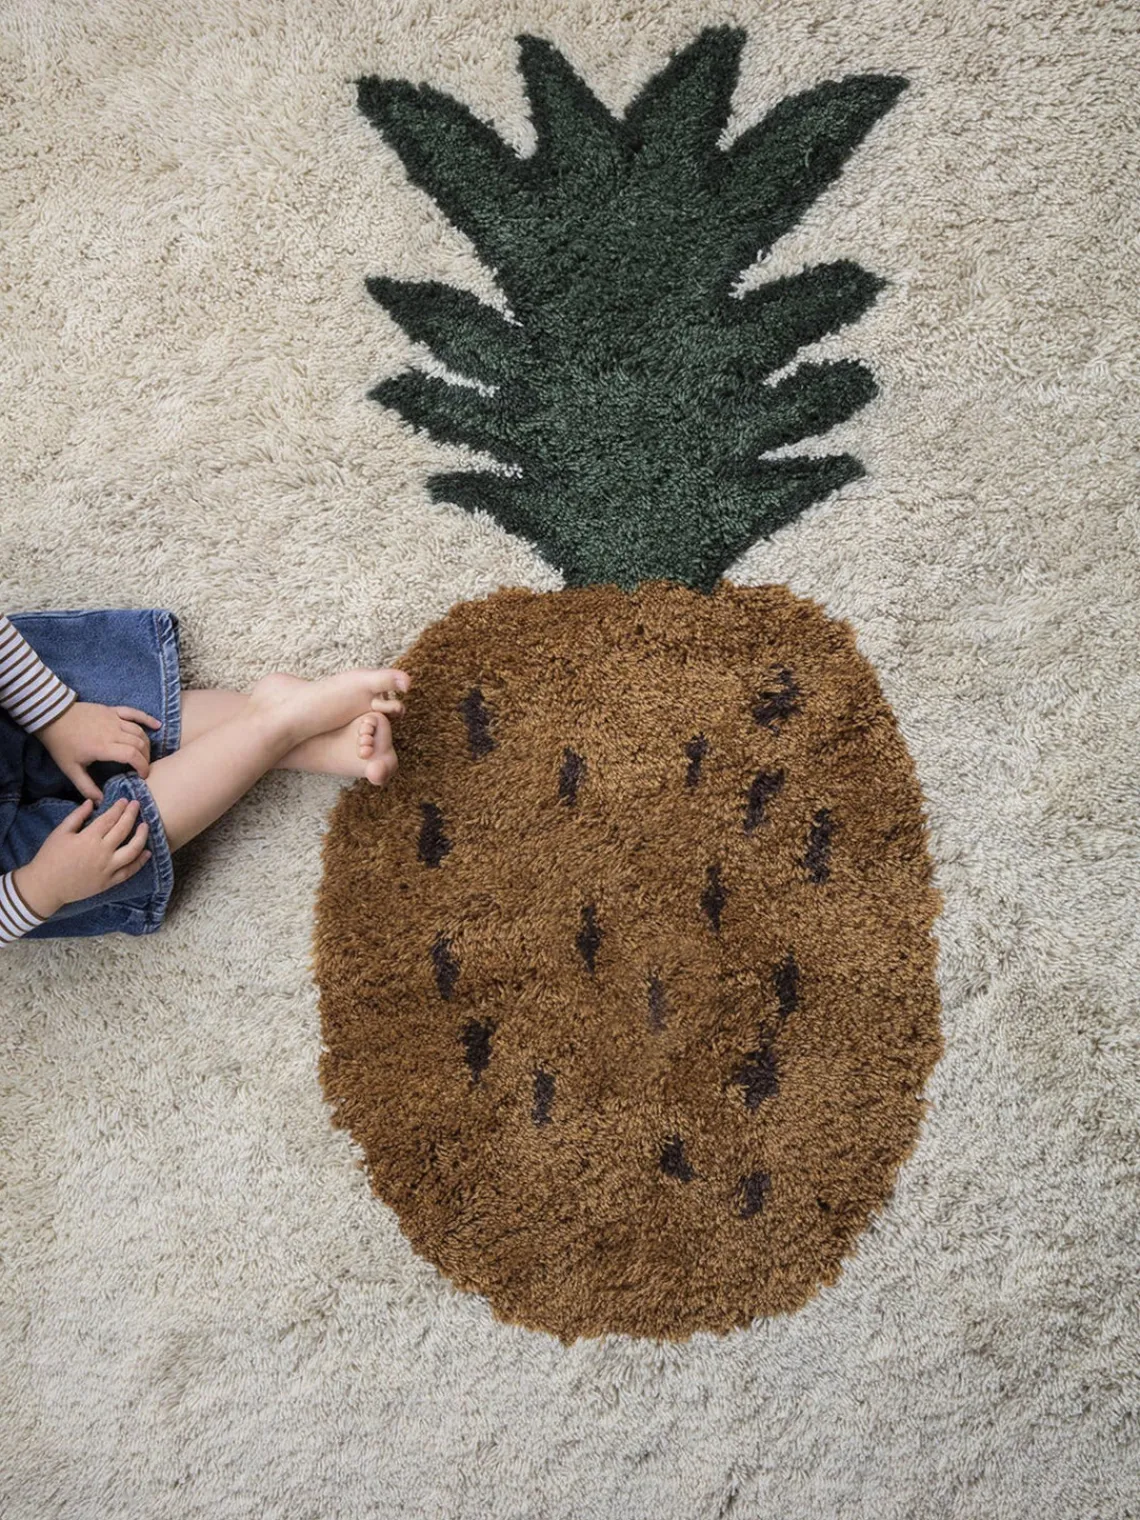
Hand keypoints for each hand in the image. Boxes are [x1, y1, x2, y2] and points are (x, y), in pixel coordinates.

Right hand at [13, 798, 151, 917]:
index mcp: (89, 838)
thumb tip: (91, 802)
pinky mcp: (109, 882)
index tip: (125, 800)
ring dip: (142, 836)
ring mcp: (108, 868)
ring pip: (132, 850)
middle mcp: (102, 852)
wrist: (46, 886)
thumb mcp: (60, 833)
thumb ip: (77, 816)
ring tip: (146, 826)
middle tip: (137, 805)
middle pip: (123, 830)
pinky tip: (147, 853)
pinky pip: (129, 871)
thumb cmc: (50, 857)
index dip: (119, 808)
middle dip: (132, 814)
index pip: (110, 818)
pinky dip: (140, 862)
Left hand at [38, 701, 161, 802]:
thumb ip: (87, 787)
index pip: (132, 755)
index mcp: (103, 747)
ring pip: (139, 731)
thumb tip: (101, 802)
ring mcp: (114, 719)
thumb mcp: (71, 769)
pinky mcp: (112, 710)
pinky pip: (134, 713)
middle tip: (142, 768)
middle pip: (140, 744)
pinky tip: (157, 725)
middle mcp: (112, 731)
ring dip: (146, 744)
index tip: (143, 776)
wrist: (51, 717)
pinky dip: (147, 719)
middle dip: (145, 758)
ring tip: (144, 755)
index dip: (142, 766)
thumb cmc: (61, 744)